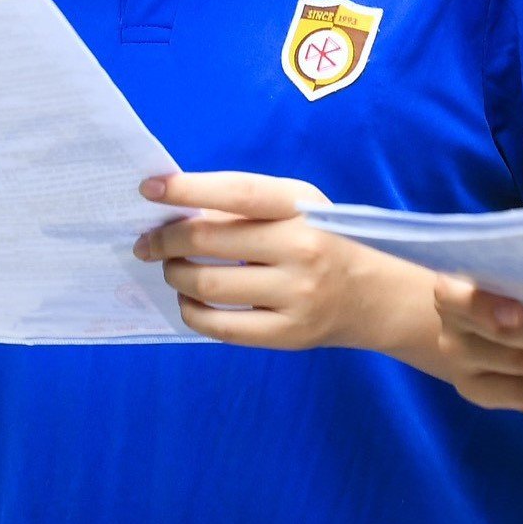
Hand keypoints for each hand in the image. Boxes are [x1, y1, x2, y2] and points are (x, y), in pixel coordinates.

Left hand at [133, 171, 392, 350]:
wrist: (374, 297)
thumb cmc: (324, 242)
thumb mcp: (299, 209)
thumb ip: (247, 205)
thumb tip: (178, 210)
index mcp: (302, 208)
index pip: (237, 193)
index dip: (188, 189)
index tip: (149, 189)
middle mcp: (301, 248)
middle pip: (209, 240)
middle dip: (165, 240)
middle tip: (147, 242)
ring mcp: (295, 295)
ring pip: (207, 284)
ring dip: (175, 274)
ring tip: (173, 268)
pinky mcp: (286, 334)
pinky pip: (218, 325)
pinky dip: (190, 310)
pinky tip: (188, 299)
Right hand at [432, 277, 522, 410]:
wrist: (484, 317)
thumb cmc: (509, 284)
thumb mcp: (513, 272)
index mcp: (451, 289)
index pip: (464, 300)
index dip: (488, 308)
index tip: (517, 313)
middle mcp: (450, 328)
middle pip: (510, 338)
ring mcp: (458, 363)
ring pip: (522, 365)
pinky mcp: (473, 391)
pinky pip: (521, 394)